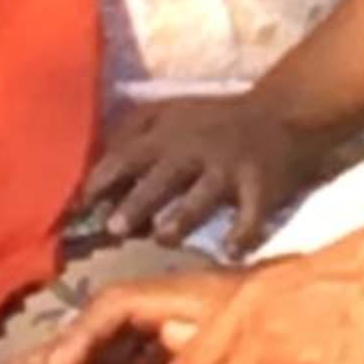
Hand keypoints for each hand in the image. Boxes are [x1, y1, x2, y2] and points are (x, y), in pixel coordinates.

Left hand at [82, 89, 308, 253]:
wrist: (283, 114)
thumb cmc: (214, 121)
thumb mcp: (170, 112)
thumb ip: (133, 135)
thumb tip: (94, 175)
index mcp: (168, 132)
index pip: (127, 156)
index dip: (102, 181)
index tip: (80, 207)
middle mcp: (196, 148)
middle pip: (162, 177)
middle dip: (138, 202)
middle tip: (115, 228)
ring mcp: (230, 167)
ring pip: (202, 196)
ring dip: (181, 219)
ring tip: (164, 238)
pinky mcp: (262, 184)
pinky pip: (251, 214)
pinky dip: (242, 234)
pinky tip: (230, 252)